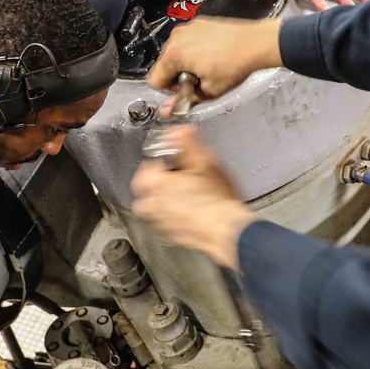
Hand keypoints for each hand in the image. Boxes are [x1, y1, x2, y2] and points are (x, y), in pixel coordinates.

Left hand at [131, 127, 252, 268]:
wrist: (226, 231)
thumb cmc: (216, 199)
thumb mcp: (205, 162)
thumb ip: (188, 143)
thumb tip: (179, 131)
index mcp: (155, 184)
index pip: (143, 169)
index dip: (156, 163)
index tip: (168, 162)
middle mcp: (152, 205)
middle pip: (143, 192)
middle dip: (155, 184)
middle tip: (172, 178)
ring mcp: (161, 224)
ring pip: (152, 210)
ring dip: (162, 201)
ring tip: (181, 196)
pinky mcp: (171, 237)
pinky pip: (165, 223)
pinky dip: (172, 217)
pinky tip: (190, 212)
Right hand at [146, 16, 283, 99]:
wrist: (255, 43)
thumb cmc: (235, 64)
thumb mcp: (209, 91)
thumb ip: (184, 100)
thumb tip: (168, 110)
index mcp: (174, 54)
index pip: (154, 80)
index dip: (168, 90)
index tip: (184, 90)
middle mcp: (176, 37)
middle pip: (163, 64)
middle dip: (176, 75)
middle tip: (198, 81)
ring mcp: (187, 28)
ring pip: (175, 52)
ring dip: (185, 63)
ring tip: (206, 68)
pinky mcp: (198, 24)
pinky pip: (187, 41)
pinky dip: (193, 51)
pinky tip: (211, 57)